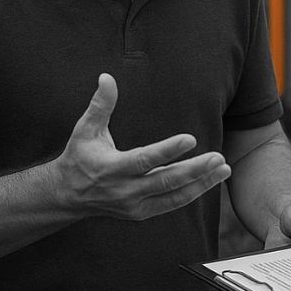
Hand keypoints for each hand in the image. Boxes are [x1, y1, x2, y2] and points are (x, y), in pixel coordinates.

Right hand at [52, 73, 230, 219]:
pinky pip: (171, 204)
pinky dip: (192, 193)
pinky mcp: (141, 213)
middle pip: (166, 182)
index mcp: (111, 169)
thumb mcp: (85, 130)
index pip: (144, 160)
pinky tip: (210, 180)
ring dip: (201, 184)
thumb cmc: (79, 157)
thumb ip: (100, 105)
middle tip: (219, 157)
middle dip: (195, 171)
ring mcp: (134, 205)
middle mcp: (124, 190)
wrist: (66, 196)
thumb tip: (106, 77)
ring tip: (224, 169)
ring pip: (174, 197)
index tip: (191, 139)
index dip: (168, 151)